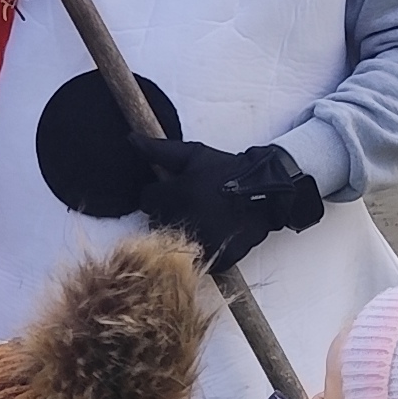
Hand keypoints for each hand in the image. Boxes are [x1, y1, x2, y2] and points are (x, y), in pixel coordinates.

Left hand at [119, 131, 325, 271]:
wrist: (266, 190)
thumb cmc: (226, 169)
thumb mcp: (194, 154)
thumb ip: (159, 150)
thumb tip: (131, 139)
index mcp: (174, 196)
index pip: (146, 200)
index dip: (157, 193)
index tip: (172, 190)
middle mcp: (184, 223)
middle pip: (157, 222)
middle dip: (166, 212)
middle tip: (188, 202)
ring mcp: (200, 243)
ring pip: (175, 241)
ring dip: (182, 230)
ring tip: (201, 216)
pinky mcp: (217, 259)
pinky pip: (197, 256)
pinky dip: (201, 247)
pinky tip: (212, 231)